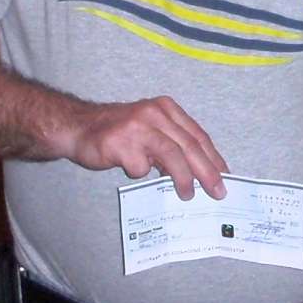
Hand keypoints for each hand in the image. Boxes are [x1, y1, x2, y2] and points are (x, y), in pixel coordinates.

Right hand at [56, 95, 227, 199]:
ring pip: (172, 154)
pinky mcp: (120, 142)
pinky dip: (141, 174)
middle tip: (218, 190)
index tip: (225, 176)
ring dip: (184, 177)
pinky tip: (133, 169)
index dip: (213, 157)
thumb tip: (198, 173)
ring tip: (188, 194)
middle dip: (207, 171)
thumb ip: (172, 145)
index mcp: (167, 108)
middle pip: (189, 145)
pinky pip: (140, 167)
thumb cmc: (118, 132)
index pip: (198, 135)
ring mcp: (137, 126)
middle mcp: (155, 113)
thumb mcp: (150, 130)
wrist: (77, 126)